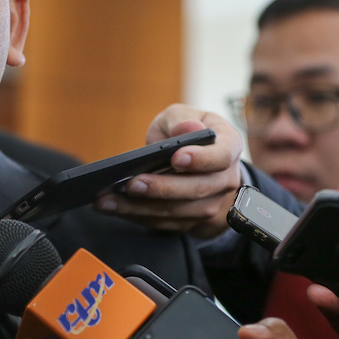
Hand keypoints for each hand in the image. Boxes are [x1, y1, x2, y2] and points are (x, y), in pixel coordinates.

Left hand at [94, 105, 243, 237]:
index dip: (201, 159)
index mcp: (229, 146)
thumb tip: (188, 128)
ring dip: (140, 208)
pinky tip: (112, 207)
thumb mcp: (181, 116)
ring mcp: (211, 204)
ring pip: (178, 211)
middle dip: (161, 188)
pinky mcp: (192, 221)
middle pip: (197, 189)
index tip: (176, 158)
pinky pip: (164, 223)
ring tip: (109, 200)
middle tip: (131, 184)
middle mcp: (225, 179)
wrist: (191, 156)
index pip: (221, 156)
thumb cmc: (184, 130)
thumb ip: (181, 120)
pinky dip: (136, 216)